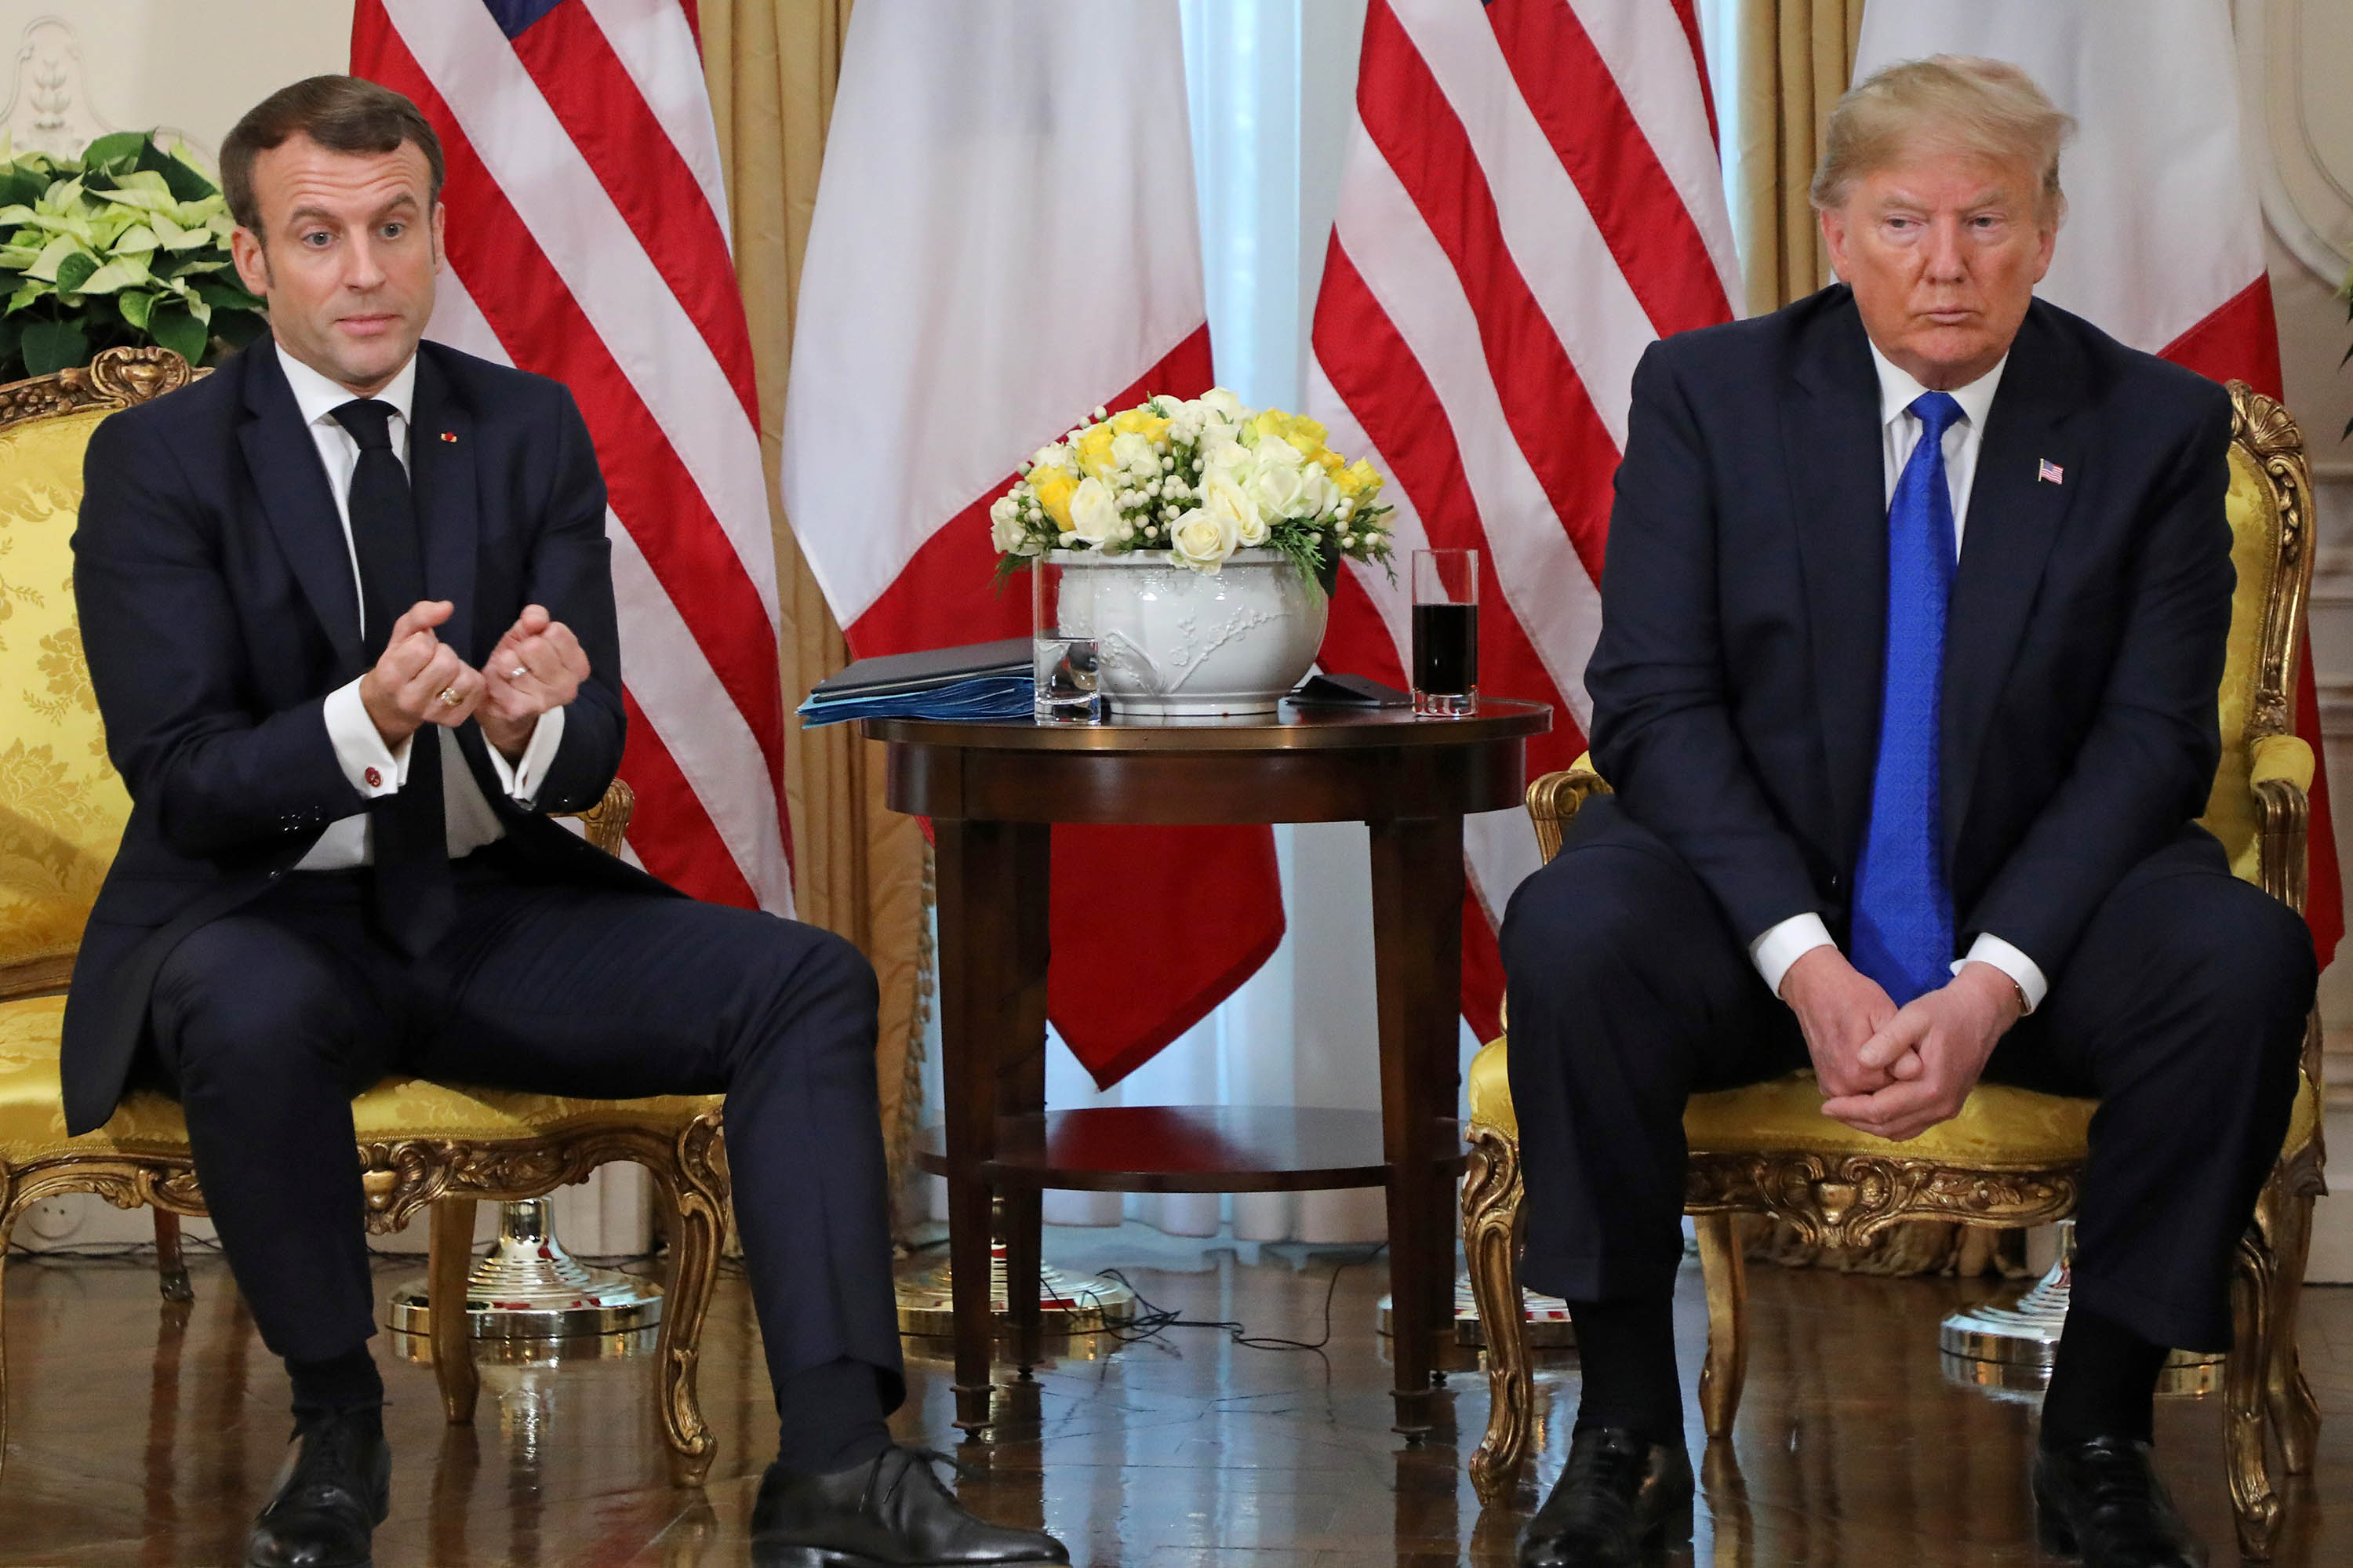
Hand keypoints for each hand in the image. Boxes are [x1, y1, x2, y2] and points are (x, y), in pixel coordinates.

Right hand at [358, 600, 483, 745]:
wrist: (391, 706)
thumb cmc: (397, 664)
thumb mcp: (400, 636)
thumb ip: (419, 615)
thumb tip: (447, 607)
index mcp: (392, 676)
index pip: (421, 647)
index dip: (424, 641)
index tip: (419, 648)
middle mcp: (411, 699)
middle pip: (446, 663)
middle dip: (443, 653)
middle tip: (432, 659)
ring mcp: (433, 713)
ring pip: (465, 678)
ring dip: (459, 668)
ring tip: (444, 671)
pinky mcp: (454, 720)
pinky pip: (477, 690)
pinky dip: (471, 680)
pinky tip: (455, 682)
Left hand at [478, 604, 589, 761]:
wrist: (501, 702)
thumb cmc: (520, 663)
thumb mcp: (528, 634)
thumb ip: (535, 618)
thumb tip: (535, 620)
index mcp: (578, 666)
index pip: (557, 631)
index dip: (540, 634)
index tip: (536, 646)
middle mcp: (568, 686)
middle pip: (536, 646)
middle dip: (522, 649)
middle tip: (521, 662)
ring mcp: (545, 701)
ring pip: (512, 661)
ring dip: (505, 663)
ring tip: (509, 674)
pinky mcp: (519, 709)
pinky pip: (497, 677)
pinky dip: (492, 676)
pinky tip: (500, 684)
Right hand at [1779, 945, 1899, 1097]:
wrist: (1814, 990)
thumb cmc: (1853, 996)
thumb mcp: (1883, 1013)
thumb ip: (1899, 1046)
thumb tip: (1916, 1072)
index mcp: (1861, 1073)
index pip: (1904, 1087)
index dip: (1909, 1069)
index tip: (1908, 1049)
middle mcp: (1844, 1088)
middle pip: (1886, 1095)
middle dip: (1896, 1078)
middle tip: (1896, 1049)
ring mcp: (1832, 1090)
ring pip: (1871, 1096)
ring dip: (1881, 1083)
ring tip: (1882, 1054)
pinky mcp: (1826, 1087)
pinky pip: (1856, 1095)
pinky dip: (1866, 1085)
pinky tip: (1868, 1063)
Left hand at [1818, 963, 2025, 1139]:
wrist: (1982, 1013)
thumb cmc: (1945, 1011)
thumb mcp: (1914, 1016)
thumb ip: (1888, 1040)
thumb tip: (1861, 1061)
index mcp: (1930, 1087)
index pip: (1880, 1110)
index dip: (1850, 1110)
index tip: (1825, 1105)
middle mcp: (1941, 1106)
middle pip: (1889, 1127)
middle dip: (1855, 1121)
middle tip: (1829, 1110)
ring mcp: (1947, 1109)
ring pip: (1900, 1130)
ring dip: (1871, 1124)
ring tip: (1845, 1110)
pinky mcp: (1949, 1106)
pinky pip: (1913, 1124)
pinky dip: (1889, 1122)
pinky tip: (1871, 1108)